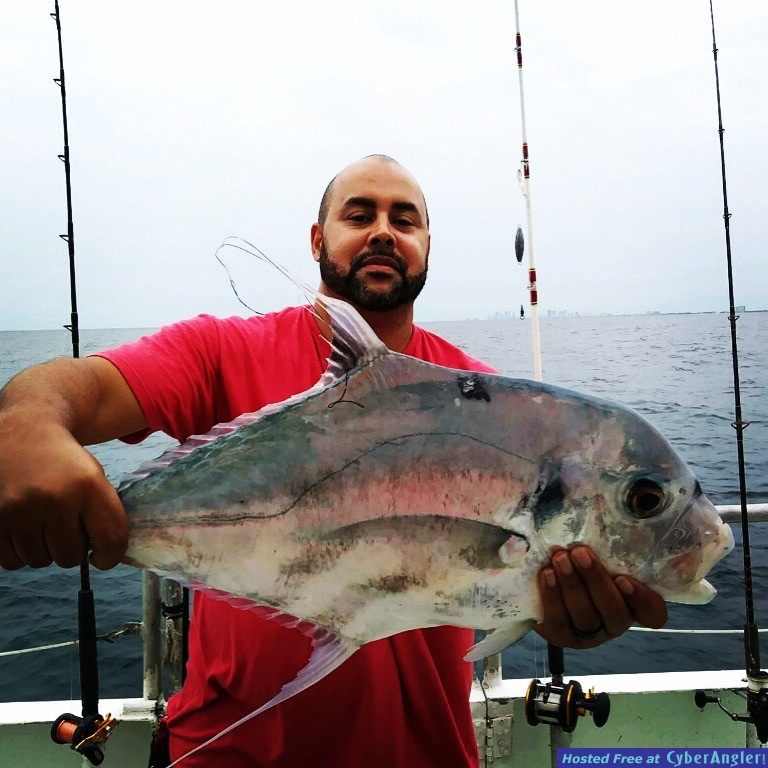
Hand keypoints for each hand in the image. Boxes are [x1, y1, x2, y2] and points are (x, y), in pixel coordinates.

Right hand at [0, 415, 127, 570]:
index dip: (110, 557)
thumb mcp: (95, 479)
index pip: (110, 540)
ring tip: (45, 523)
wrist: (23, 437)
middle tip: (68, 529)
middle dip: (73, 550)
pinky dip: (20, 552)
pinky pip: (12, 561)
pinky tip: (25, 528)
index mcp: (89, 486)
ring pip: (40, 561)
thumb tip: (101, 556)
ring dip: (45, 550)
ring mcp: (21, 509)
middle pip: (71, 558)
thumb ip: (103, 515)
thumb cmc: (65, 465)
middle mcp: (55, 498)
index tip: (102, 556)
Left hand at [534, 545, 667, 648]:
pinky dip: (552, 597)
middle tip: (579, 552)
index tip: (624, 577)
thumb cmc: (578, 560)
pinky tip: (546, 575)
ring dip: (572, 586)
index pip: (653, 613)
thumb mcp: (597, 552)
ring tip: (559, 559)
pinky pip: (558, 621)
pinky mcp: (561, 636)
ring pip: (586, 616)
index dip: (643, 600)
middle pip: (614, 612)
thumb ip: (607, 542)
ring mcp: (588, 634)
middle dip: (596, 580)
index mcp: (632, 603)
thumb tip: (604, 502)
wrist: (541, 583)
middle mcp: (614, 622)